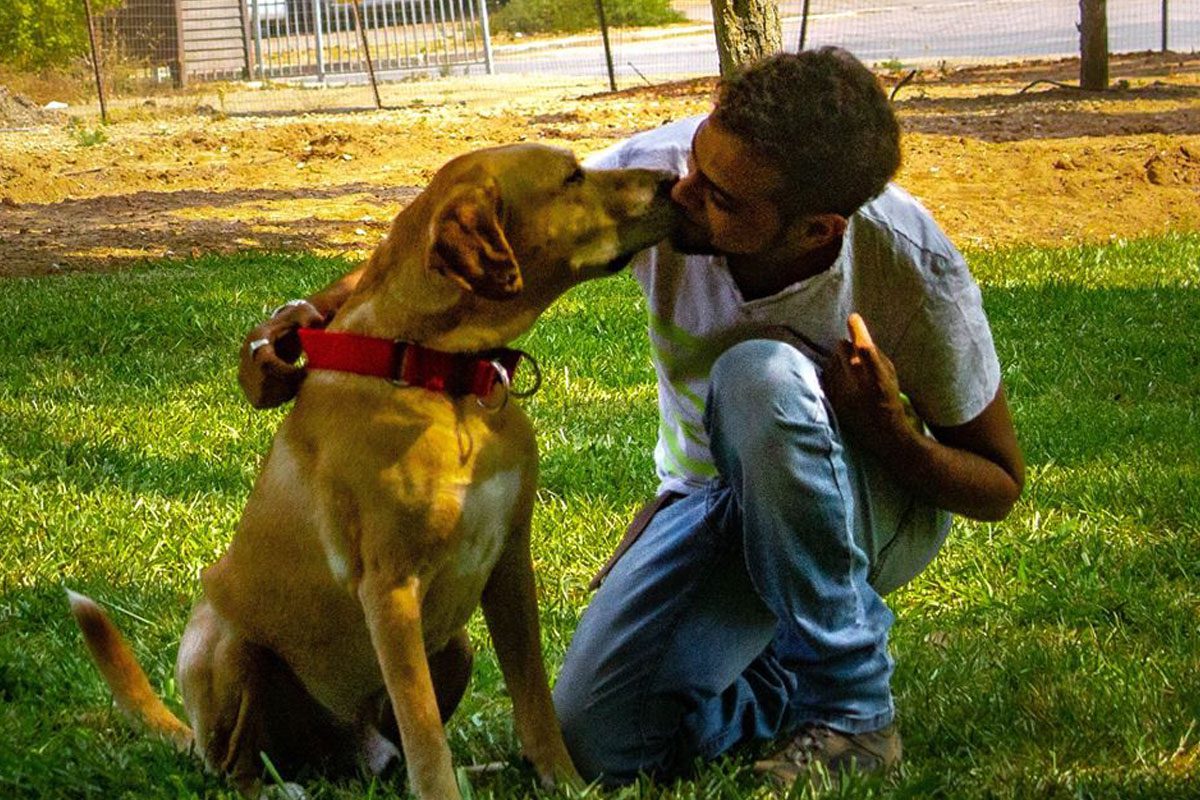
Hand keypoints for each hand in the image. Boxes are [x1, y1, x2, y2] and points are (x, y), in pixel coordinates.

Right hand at [238, 300, 325, 408]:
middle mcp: (244, 355)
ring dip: (285, 391)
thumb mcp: (305, 314)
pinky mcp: (246, 386)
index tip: (305, 371)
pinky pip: (261, 401)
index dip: (287, 372)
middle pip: (264, 382)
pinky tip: (288, 385)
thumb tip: (314, 322)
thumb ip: (310, 317)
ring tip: (296, 378)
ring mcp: (243, 371)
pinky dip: (278, 398)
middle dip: (288, 383)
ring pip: (263, 394)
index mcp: (257, 337)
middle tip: (303, 377)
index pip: (265, 362)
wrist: (283, 334)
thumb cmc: (297, 324)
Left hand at [821, 314, 913, 451]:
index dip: (859, 331)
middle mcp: (859, 386)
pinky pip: (826, 376)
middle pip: (842, 349)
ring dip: (838, 359)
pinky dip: (832, 372)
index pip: (866, 349)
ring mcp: (842, 394)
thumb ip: (874, 355)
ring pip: (832, 361)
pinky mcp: (832, 400)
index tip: (853, 317)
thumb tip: (858, 335)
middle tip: (851, 350)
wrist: (881, 432)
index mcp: (878, 378)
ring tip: (848, 370)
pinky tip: (840, 379)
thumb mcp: (890, 374)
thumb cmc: (889, 398)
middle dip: (846, 346)